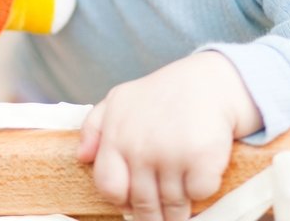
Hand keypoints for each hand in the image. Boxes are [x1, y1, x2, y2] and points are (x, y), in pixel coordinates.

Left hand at [77, 52, 263, 220]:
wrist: (207, 82)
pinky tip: (199, 181)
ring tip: (179, 212)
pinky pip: (199, 195)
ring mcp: (171, 155)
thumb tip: (82, 158)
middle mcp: (141, 149)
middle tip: (158, 217)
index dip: (121, 200)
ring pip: (172, 206)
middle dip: (152, 216)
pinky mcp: (201, 160)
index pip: (109, 188)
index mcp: (117, 137)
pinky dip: (201, 194)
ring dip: (177, 213)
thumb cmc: (160, 95)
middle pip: (143, 204)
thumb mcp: (118, 100)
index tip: (132, 201)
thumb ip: (93, 128)